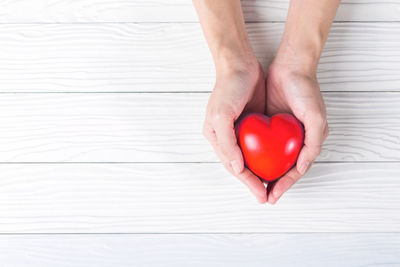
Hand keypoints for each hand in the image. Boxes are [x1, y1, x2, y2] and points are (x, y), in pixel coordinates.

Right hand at [203, 61, 267, 202]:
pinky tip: (277, 163)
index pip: (233, 166)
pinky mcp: (251, 123)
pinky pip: (259, 145)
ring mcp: (239, 131)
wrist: (239, 63)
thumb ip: (227, 142)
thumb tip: (236, 167)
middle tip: (269, 197)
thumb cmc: (228, 87)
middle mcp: (227, 137)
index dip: (248, 182)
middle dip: (254, 183)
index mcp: (216, 137)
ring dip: (261, 173)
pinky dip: (267, 157)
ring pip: (251, 159)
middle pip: (242, 167)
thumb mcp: (222, 114)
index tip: (262, 194)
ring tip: (274, 186)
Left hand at [265, 62, 328, 203]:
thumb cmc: (305, 90)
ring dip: (263, 172)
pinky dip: (256, 155)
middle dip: (273, 183)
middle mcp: (295, 139)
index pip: (295, 170)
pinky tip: (247, 162)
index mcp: (308, 141)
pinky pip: (262, 144)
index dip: (285, 184)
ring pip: (271, 158)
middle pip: (282, 167)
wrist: (290, 66)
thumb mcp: (315, 117)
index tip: (272, 196)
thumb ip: (313, 143)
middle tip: (261, 196)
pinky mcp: (270, 123)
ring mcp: (282, 132)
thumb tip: (301, 167)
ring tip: (253, 185)